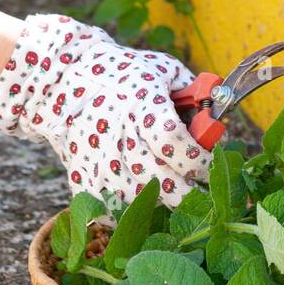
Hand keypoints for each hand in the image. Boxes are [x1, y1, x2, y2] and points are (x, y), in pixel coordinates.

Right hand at [0, 14, 210, 205]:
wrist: (63, 83)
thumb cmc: (123, 75)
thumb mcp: (164, 70)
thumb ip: (196, 92)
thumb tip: (219, 119)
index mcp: (142, 105)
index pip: (174, 142)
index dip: (199, 159)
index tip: (209, 162)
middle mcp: (120, 137)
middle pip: (163, 183)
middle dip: (190, 190)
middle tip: (199, 187)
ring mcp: (99, 164)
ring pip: (142, 203)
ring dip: (162, 201)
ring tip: (169, 187)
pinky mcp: (83, 183)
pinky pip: (114, 214)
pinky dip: (131, 211)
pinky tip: (139, 193)